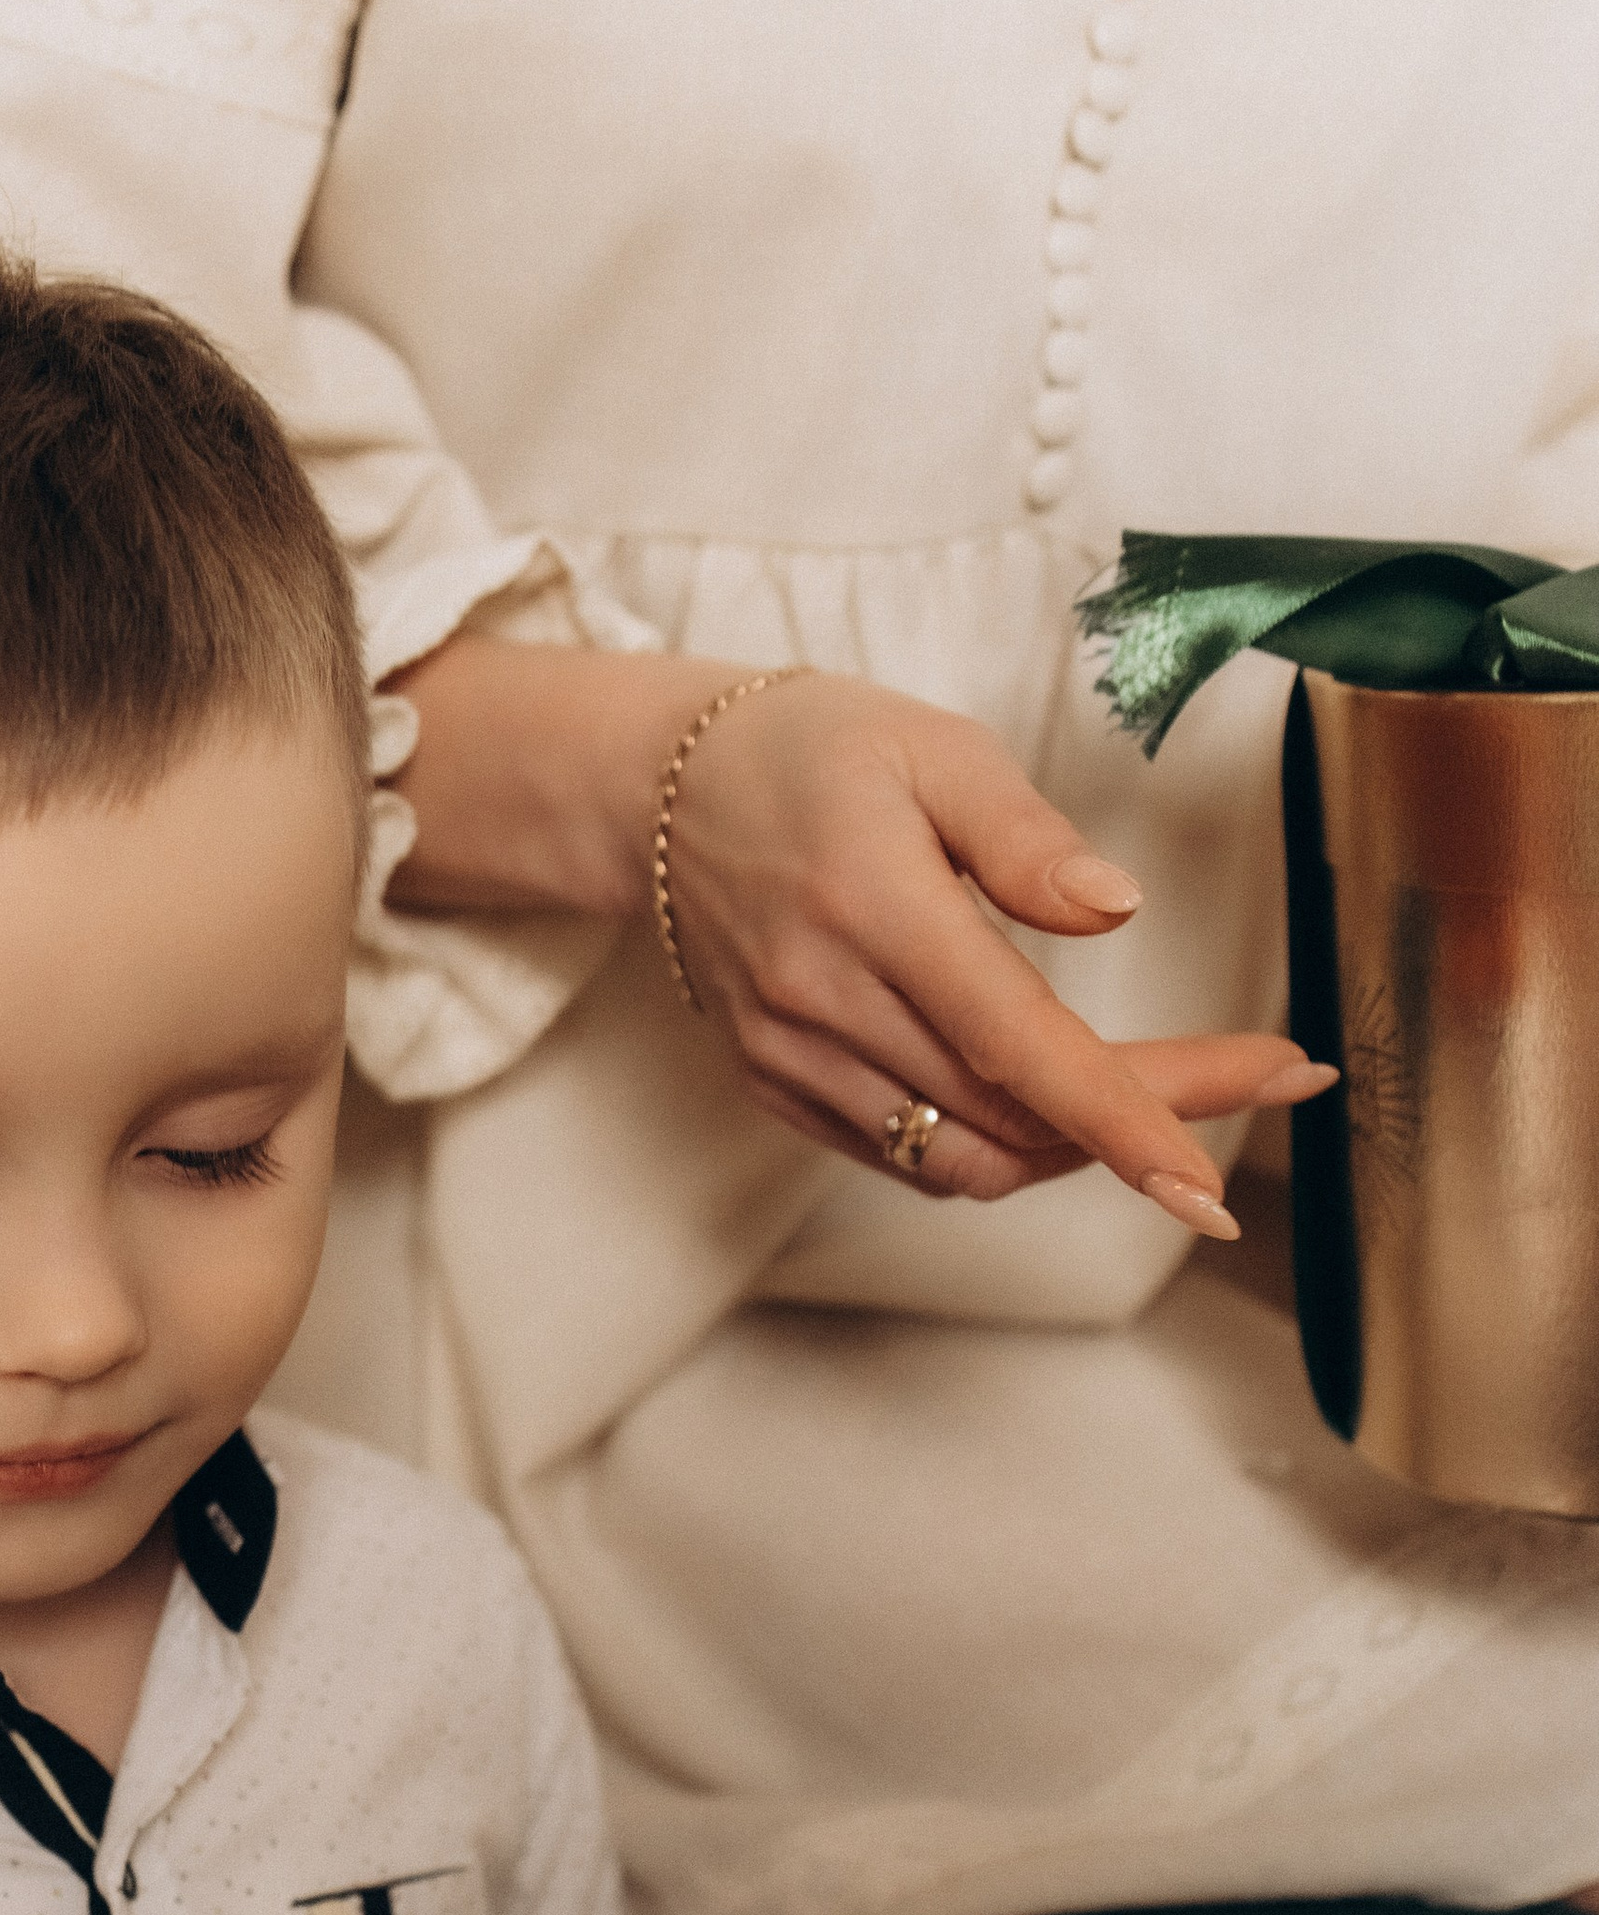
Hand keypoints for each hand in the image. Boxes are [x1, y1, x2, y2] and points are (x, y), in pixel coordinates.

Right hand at [662, 670, 1326, 1216]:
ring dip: (1073, 1147)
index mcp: (873, 909)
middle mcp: (824, 1004)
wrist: (655, 794)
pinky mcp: (778, 1089)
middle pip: (1012, 1119)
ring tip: (1155, 1098)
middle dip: (1146, 1120)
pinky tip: (1049, 1100)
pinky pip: (907, 1156)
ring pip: (963, 1162)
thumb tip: (1118, 912)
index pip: (1020, 1045)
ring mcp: (792, 1060)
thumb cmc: (807, 751)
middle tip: (1259, 1080)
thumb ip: (1024, 837)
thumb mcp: (930, 746)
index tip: (1215, 1169)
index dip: (1127, 1118)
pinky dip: (997, 1144)